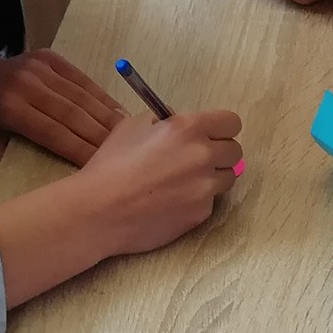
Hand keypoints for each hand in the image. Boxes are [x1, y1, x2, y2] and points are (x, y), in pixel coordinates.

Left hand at [0, 51, 124, 169]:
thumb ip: (10, 162)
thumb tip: (48, 178)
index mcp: (9, 108)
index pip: (54, 134)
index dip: (81, 151)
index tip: (103, 169)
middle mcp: (27, 83)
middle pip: (74, 114)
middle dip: (101, 136)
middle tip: (127, 156)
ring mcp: (40, 66)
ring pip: (82, 95)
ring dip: (107, 117)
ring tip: (131, 136)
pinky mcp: (49, 58)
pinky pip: (81, 79)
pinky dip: (101, 97)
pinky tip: (118, 113)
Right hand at [74, 106, 241, 254]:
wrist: (98, 211)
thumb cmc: (110, 165)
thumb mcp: (132, 126)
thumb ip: (162, 119)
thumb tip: (178, 120)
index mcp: (188, 128)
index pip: (231, 122)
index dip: (221, 128)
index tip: (211, 134)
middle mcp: (203, 156)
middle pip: (234, 151)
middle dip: (219, 153)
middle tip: (195, 159)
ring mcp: (205, 188)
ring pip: (227, 178)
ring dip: (211, 177)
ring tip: (182, 182)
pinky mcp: (200, 214)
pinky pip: (209, 202)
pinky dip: (196, 200)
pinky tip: (170, 202)